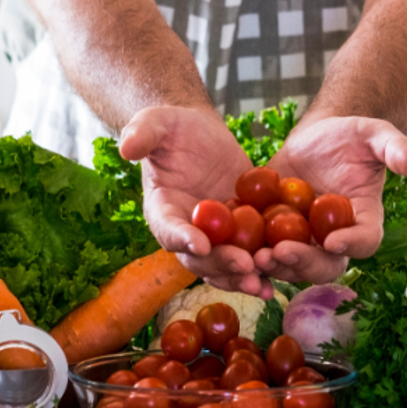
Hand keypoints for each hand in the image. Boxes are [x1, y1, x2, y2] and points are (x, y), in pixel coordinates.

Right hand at [119, 106, 269, 296]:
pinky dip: (264, 269)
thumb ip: (142, 134)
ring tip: (264, 284)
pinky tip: (280, 280)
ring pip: (226, 265)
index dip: (182, 238)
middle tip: (245, 267)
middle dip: (222, 264)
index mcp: (161, 211)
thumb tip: (126, 147)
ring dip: (243, 278)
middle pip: (201, 258)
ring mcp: (215, 237)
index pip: (168, 228)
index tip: (201, 243)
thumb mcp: (157, 123)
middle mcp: (186, 232)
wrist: (201, 136)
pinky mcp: (240, 235)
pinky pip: (251, 255)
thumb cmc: (173, 128)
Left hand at [257, 116, 406, 283]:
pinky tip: (230, 249)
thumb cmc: (350, 136)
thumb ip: (394, 146)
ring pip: (290, 266)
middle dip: (303, 262)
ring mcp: (303, 242)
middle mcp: (335, 240)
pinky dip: (248, 256)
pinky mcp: (273, 236)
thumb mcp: (374, 133)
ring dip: (273, 266)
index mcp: (364, 221)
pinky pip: (262, 252)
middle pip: (325, 265)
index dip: (352, 244)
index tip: (333, 240)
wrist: (316, 138)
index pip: (365, 241)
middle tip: (281, 252)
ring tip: (254, 256)